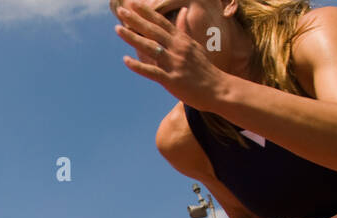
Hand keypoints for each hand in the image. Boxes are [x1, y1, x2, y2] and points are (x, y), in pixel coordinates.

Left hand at [113, 1, 227, 111]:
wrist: (218, 89)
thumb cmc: (203, 69)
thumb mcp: (194, 46)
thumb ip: (184, 30)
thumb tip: (183, 11)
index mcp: (182, 40)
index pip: (162, 22)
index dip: (147, 12)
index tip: (134, 3)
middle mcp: (178, 48)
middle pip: (153, 31)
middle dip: (136, 20)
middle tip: (121, 10)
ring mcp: (174, 63)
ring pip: (150, 47)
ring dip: (133, 38)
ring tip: (118, 29)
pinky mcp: (172, 80)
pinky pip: (152, 71)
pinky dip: (138, 66)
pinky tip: (125, 60)